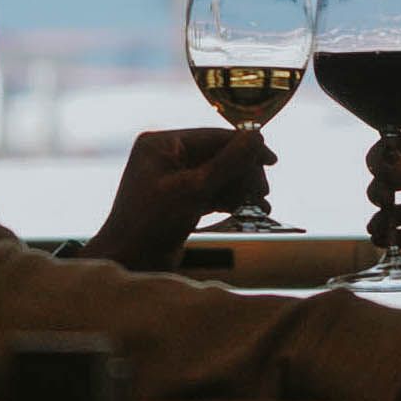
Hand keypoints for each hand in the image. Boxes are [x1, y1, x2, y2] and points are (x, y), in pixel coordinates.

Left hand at [81, 128, 275, 270]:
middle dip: (243, 173)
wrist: (129, 264)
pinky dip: (229, 200)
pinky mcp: (179, 202)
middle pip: (217, 156)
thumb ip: (228, 161)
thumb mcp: (194, 189)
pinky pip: (210, 193)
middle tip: (264, 189)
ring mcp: (172, 180)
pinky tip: (249, 208)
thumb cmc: (151, 223)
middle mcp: (165, 157)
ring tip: (262, 202)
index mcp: (161, 144)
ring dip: (240, 188)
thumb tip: (257, 136)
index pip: (212, 137)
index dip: (245, 146)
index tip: (271, 159)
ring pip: (216, 176)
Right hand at [365, 134, 400, 263]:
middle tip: (383, 202)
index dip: (383, 155)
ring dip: (385, 217)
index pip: (400, 145)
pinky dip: (398, 235)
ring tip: (375, 231)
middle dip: (382, 189)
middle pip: (395, 177)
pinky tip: (383, 242)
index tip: (375, 169)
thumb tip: (377, 168)